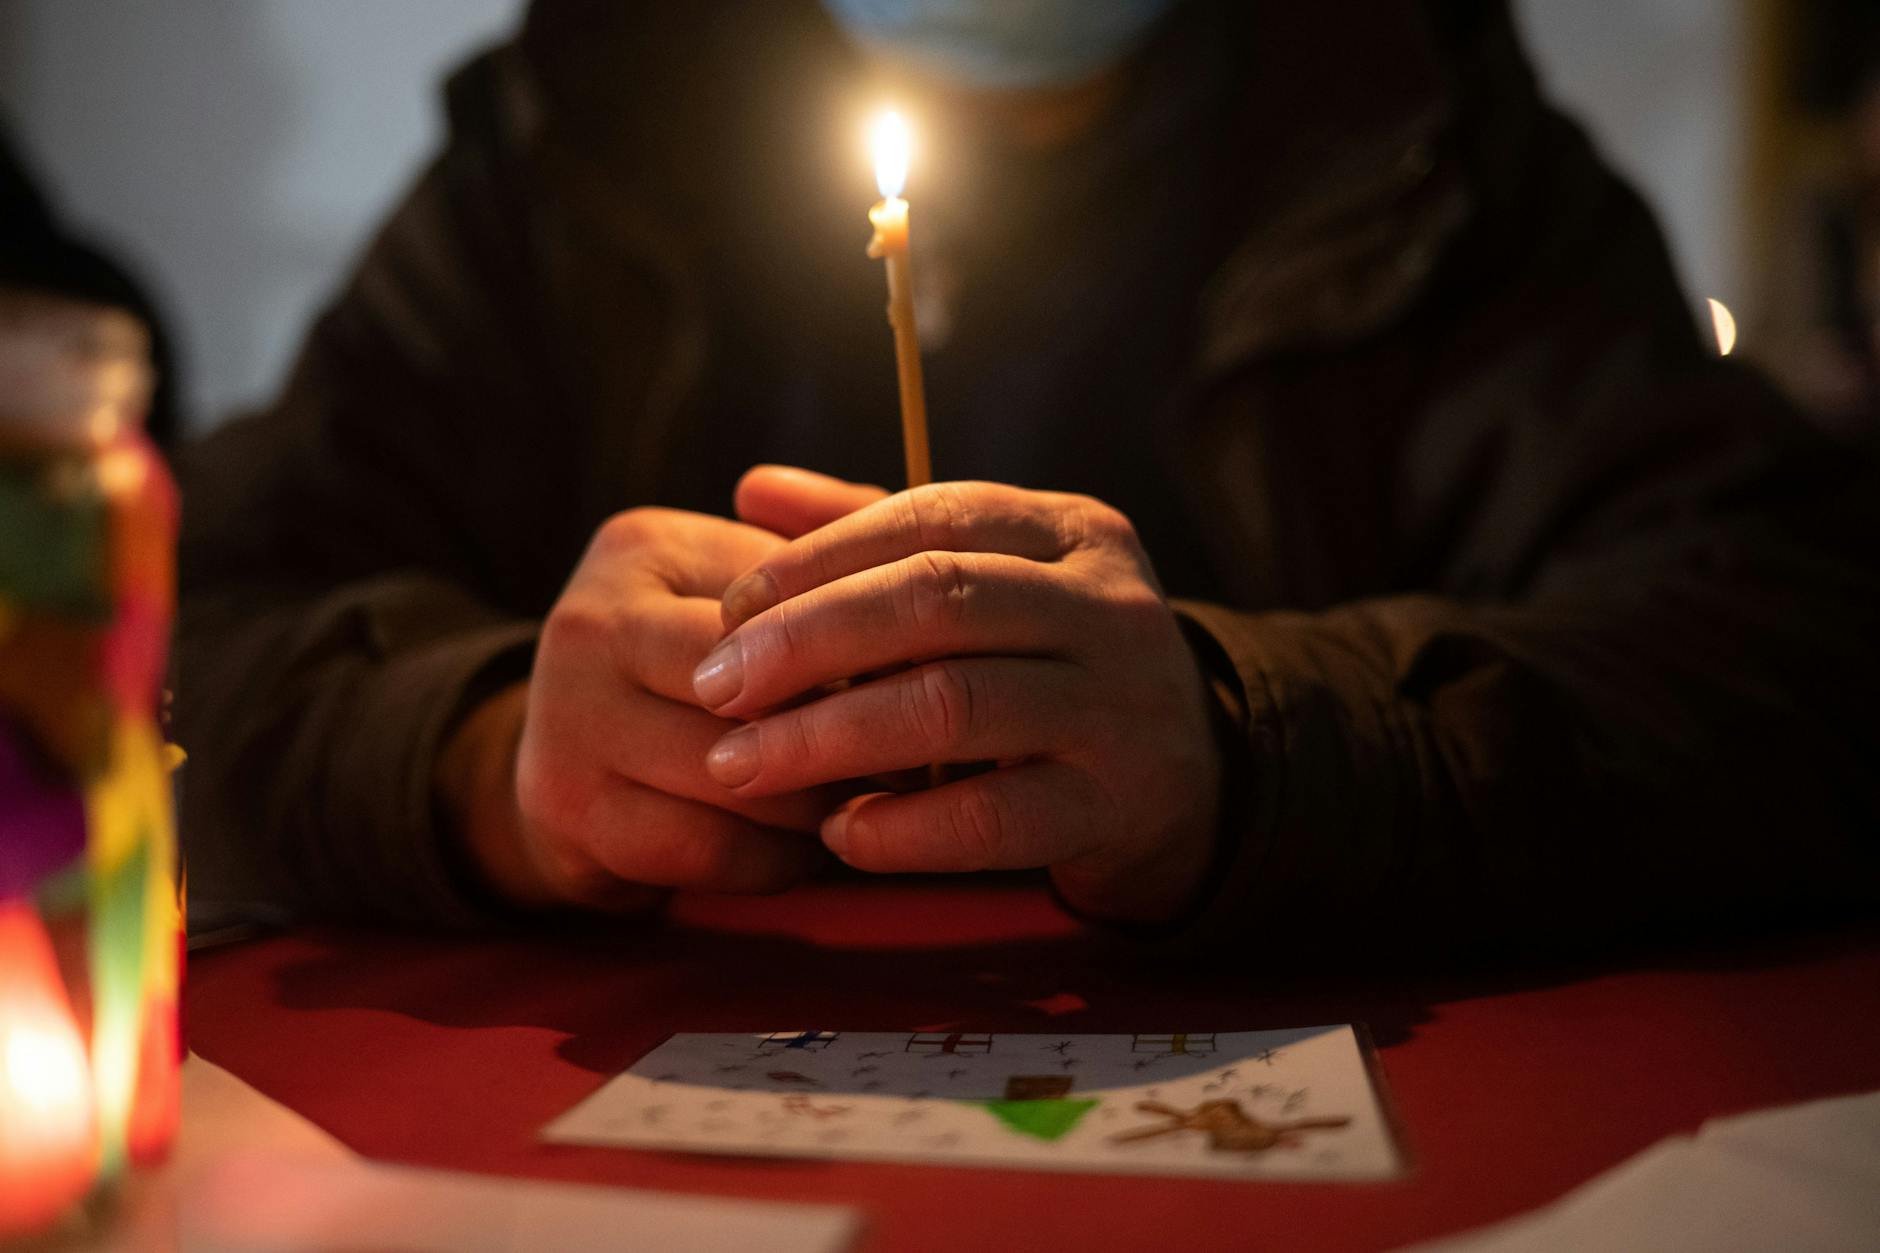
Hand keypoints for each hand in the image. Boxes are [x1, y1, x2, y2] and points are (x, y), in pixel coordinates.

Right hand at [437, 472, 881, 908]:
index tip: (925, 687)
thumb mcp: (747, 592)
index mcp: (645, 547)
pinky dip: (776, 860)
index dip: (865, 652)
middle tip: (915, 758)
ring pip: (742, 775)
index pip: (785, 603)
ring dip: (821, 805)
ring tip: (867, 805)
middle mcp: (591, 622)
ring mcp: (568, 718)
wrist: (566, 768)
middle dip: (846, 731)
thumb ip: (837, 557)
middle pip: (760, 689)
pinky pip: (711, 846)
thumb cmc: (693, 670)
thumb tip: (938, 556)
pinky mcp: (568, 810)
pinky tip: (802, 850)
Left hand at [693, 475, 1222, 923]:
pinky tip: (837, 834)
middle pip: (939, 598)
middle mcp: (1106, 604)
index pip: (930, 516)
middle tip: (715, 689)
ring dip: (829, 737)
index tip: (728, 610)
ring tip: (741, 767)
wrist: (1194, 783)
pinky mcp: (1117, 804)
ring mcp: (1120, 705)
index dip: (818, 559)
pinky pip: (992, 817)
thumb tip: (753, 487)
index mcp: (1070, 529)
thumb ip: (876, 536)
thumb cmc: (1056, 667)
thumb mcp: (989, 584)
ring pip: (956, 704)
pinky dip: (902, 829)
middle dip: (808, 641)